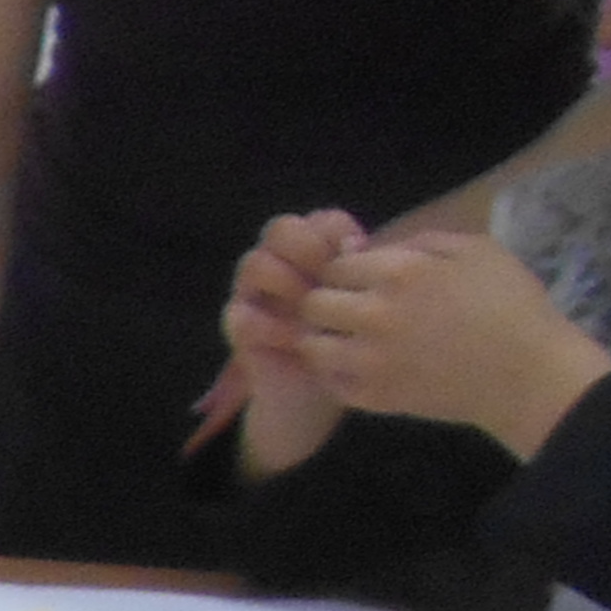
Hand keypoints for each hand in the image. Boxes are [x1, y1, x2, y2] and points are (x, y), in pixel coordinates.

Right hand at [223, 207, 365, 475]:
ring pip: (252, 263)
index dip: (337, 232)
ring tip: (307, 309)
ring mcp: (256, 295)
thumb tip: (357, 246)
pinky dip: (266, 325)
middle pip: (279, 228)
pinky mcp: (239, 328)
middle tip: (326, 276)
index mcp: (317, 251)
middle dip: (305, 247)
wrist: (328, 390)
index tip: (359, 257)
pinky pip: (238, 314)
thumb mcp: (371, 299)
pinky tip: (294, 340)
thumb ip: (367, 267)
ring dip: (282, 283)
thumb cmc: (358, 340)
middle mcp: (283, 266)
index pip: (320, 220)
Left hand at [301, 225, 610, 459]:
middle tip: (344, 310)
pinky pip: (329, 382)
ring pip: (311, 345)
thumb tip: (370, 249)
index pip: (335, 266)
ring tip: (345, 339)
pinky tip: (357, 366)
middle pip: (313, 304)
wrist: (527, 373)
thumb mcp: (476, 251)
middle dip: (324, 302)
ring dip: (323, 339)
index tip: (357, 280)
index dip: (343, 271)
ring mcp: (370, 359)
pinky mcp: (373, 396)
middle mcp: (376, 313)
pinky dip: (335, 374)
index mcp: (402, 272)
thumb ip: (419, 243)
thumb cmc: (510, 304)